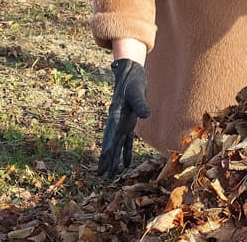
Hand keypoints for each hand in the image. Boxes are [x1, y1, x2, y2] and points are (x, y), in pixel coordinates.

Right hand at [98, 59, 149, 176]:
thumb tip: (146, 115)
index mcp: (115, 113)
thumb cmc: (133, 80)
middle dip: (106, 158)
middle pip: (110, 142)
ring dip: (114, 158)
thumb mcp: (137, 91)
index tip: (104, 159)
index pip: (110, 133)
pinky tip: (126, 164)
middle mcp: (116, 120)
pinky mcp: (128, 122)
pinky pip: (126, 140)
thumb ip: (141, 103)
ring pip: (116, 143)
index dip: (107, 147)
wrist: (131, 72)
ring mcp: (121, 122)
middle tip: (101, 175)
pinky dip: (126, 151)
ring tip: (110, 174)